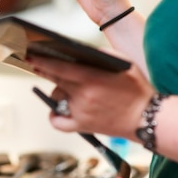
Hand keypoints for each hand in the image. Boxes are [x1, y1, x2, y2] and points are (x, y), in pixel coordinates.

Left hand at [28, 54, 154, 140]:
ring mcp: (81, 112)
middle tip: (36, 64)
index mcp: (93, 79)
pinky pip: (59, 122)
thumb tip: (79, 51)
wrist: (146, 119)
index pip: (59, 68)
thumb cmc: (136, 90)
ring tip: (69, 89)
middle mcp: (84, 96)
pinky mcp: (82, 126)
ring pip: (56, 98)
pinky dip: (55, 116)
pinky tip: (56, 110)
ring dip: (57, 92)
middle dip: (44, 71)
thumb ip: (102, 55)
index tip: (30, 56)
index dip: (42, 61)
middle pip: (55, 81)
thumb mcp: (124, 64)